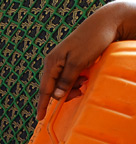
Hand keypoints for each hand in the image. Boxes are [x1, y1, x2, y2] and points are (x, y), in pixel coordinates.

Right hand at [37, 1, 135, 119]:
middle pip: (53, 87)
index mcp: (52, 62)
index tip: (39, 118)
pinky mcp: (70, 61)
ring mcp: (62, 62)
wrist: (104, 24)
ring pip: (62, 83)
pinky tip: (85, 76)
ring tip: (85, 82)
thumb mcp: (78, 62)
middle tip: (80, 92)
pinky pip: (69, 77)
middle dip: (65, 94)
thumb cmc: (91, 41)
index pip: (45, 89)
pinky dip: (77, 81)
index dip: (42, 104)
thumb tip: (56, 96)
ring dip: (73, 87)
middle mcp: (54, 63)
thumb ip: (66, 80)